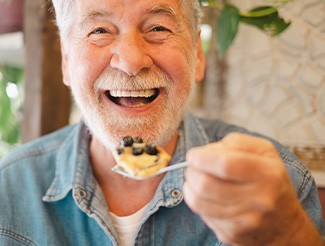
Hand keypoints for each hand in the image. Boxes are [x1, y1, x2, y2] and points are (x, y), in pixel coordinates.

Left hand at [183, 132, 322, 244]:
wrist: (286, 225)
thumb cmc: (271, 180)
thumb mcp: (265, 152)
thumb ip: (237, 142)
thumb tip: (205, 151)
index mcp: (268, 174)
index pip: (225, 164)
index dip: (202, 158)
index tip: (192, 155)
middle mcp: (259, 200)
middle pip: (206, 184)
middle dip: (191, 171)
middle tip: (191, 166)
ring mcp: (245, 221)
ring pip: (199, 202)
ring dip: (189, 186)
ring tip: (194, 179)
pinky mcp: (232, 234)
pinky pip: (203, 215)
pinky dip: (198, 202)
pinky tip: (206, 196)